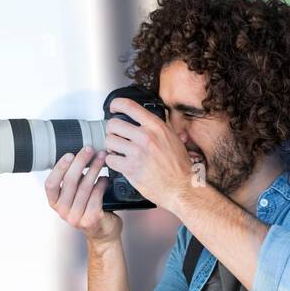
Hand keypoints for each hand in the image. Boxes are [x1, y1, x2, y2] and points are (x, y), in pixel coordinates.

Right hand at [44, 146, 121, 245]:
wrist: (102, 231)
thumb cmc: (88, 207)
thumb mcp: (75, 194)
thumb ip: (72, 180)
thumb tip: (79, 154)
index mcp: (55, 203)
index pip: (50, 184)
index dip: (59, 168)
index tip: (70, 154)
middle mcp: (62, 211)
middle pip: (69, 182)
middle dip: (80, 162)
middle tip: (89, 149)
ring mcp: (76, 217)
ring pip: (85, 187)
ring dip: (94, 168)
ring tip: (101, 157)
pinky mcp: (91, 219)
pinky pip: (96, 196)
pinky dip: (102, 183)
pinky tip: (105, 177)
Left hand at [102, 98, 193, 213]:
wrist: (181, 186)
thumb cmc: (179, 166)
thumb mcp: (173, 139)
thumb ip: (159, 129)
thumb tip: (149, 121)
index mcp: (156, 126)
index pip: (130, 106)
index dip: (117, 104)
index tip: (113, 107)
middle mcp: (146, 137)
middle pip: (114, 124)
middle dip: (111, 130)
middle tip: (115, 136)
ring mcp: (137, 152)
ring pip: (109, 141)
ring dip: (110, 146)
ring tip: (117, 150)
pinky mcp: (130, 168)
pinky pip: (110, 159)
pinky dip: (111, 161)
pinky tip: (118, 162)